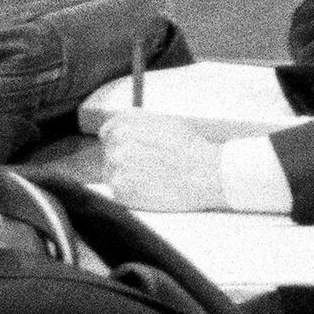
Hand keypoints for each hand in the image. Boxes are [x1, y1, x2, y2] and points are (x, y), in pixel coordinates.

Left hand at [102, 109, 230, 210]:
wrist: (205, 175)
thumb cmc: (189, 148)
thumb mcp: (163, 121)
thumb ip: (137, 121)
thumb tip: (122, 124)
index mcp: (124, 126)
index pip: (108, 131)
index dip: (119, 139)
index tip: (128, 147)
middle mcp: (116, 146)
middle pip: (110, 152)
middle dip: (124, 157)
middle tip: (147, 165)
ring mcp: (116, 170)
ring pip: (112, 172)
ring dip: (125, 174)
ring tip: (150, 177)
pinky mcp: (121, 192)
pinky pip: (117, 190)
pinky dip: (130, 190)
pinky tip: (149, 187)